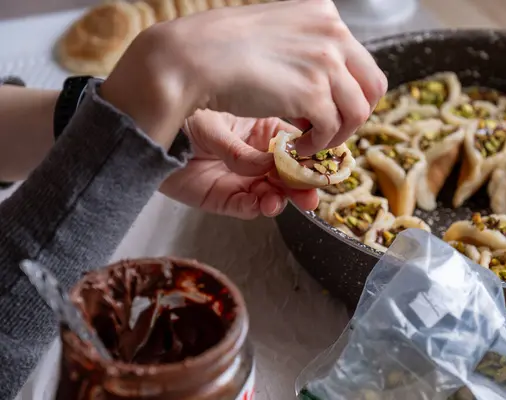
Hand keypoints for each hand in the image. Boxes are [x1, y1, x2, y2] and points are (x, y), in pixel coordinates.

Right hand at [101, 0, 386, 155]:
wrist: (193, 56)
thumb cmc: (222, 46)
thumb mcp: (275, 29)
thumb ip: (304, 44)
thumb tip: (323, 67)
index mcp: (325, 14)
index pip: (362, 61)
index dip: (352, 93)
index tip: (333, 110)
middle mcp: (333, 33)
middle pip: (373, 87)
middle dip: (355, 116)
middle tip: (331, 132)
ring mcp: (325, 62)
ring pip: (357, 113)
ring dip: (336, 136)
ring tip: (309, 143)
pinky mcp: (312, 93)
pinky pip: (331, 131)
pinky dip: (317, 146)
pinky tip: (296, 148)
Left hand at [160, 110, 318, 219]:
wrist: (145, 136)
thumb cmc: (181, 117)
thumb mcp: (214, 125)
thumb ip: (242, 150)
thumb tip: (270, 166)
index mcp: (260, 130)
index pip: (292, 145)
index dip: (307, 157)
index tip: (319, 167)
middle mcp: (256, 156)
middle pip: (288, 174)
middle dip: (300, 187)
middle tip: (310, 197)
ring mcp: (241, 178)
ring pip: (271, 194)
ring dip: (279, 200)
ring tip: (278, 202)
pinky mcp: (224, 198)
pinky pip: (245, 207)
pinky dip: (254, 208)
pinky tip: (259, 204)